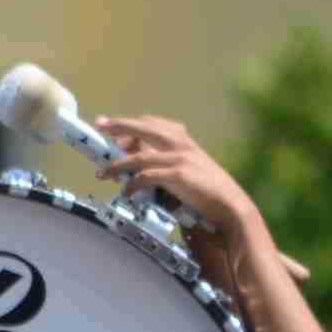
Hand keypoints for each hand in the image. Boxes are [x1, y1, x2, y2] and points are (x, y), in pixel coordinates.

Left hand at [93, 115, 255, 244]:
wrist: (232, 207)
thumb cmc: (210, 195)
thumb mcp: (189, 173)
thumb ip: (167, 168)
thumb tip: (141, 173)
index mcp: (185, 142)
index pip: (153, 124)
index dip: (132, 125)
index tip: (114, 128)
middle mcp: (182, 145)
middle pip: (143, 128)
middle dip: (119, 125)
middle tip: (100, 125)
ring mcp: (180, 158)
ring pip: (139, 156)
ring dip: (117, 164)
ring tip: (103, 173)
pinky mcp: (178, 176)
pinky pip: (146, 177)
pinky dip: (132, 184)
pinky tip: (126, 192)